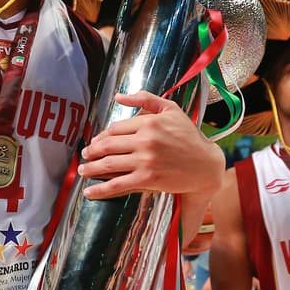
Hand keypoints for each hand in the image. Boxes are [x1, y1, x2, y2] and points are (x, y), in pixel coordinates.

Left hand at [78, 91, 222, 198]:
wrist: (206, 164)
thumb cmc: (188, 135)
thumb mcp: (171, 109)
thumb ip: (145, 99)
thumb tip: (118, 97)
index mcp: (148, 122)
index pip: (115, 129)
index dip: (101, 136)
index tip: (95, 142)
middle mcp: (145, 140)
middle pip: (108, 145)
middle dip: (91, 152)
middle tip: (84, 155)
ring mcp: (145, 160)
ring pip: (109, 164)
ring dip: (91, 168)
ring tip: (83, 171)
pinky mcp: (148, 179)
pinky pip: (118, 184)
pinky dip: (101, 189)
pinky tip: (90, 192)